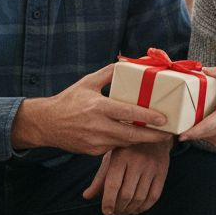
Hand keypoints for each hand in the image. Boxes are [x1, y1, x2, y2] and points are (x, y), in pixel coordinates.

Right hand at [11, 63, 172, 155]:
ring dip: (141, 139)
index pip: (128, 114)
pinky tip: (134, 137)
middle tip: (169, 133)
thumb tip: (127, 62)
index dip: (148, 117)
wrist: (46, 124)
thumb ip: (108, 72)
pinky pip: (115, 147)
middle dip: (153, 136)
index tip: (164, 119)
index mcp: (98, 107)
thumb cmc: (68, 100)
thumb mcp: (87, 82)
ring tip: (158, 135)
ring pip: (126, 142)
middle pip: (132, 135)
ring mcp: (96, 142)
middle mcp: (98, 126)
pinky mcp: (93, 152)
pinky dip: (125, 142)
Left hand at [81, 138, 171, 214]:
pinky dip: (144, 207)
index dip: (108, 202)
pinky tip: (137, 209)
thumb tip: (86, 196)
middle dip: (119, 208)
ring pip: (140, 198)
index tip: (106, 212)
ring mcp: (151, 167)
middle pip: (127, 194)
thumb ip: (100, 178)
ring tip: (124, 212)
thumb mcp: (111, 159)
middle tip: (115, 213)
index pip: (113, 185)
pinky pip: (154, 196)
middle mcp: (136, 161)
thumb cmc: (126, 149)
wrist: (152, 132)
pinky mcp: (162, 172)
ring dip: (130, 210)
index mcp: (120, 157)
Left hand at [177, 66, 215, 148]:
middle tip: (178, 124)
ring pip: (205, 138)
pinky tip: (205, 126)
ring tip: (192, 122)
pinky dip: (205, 134)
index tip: (181, 135)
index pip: (207, 126)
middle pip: (202, 133)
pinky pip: (210, 141)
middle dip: (190, 130)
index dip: (193, 132)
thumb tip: (204, 69)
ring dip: (198, 131)